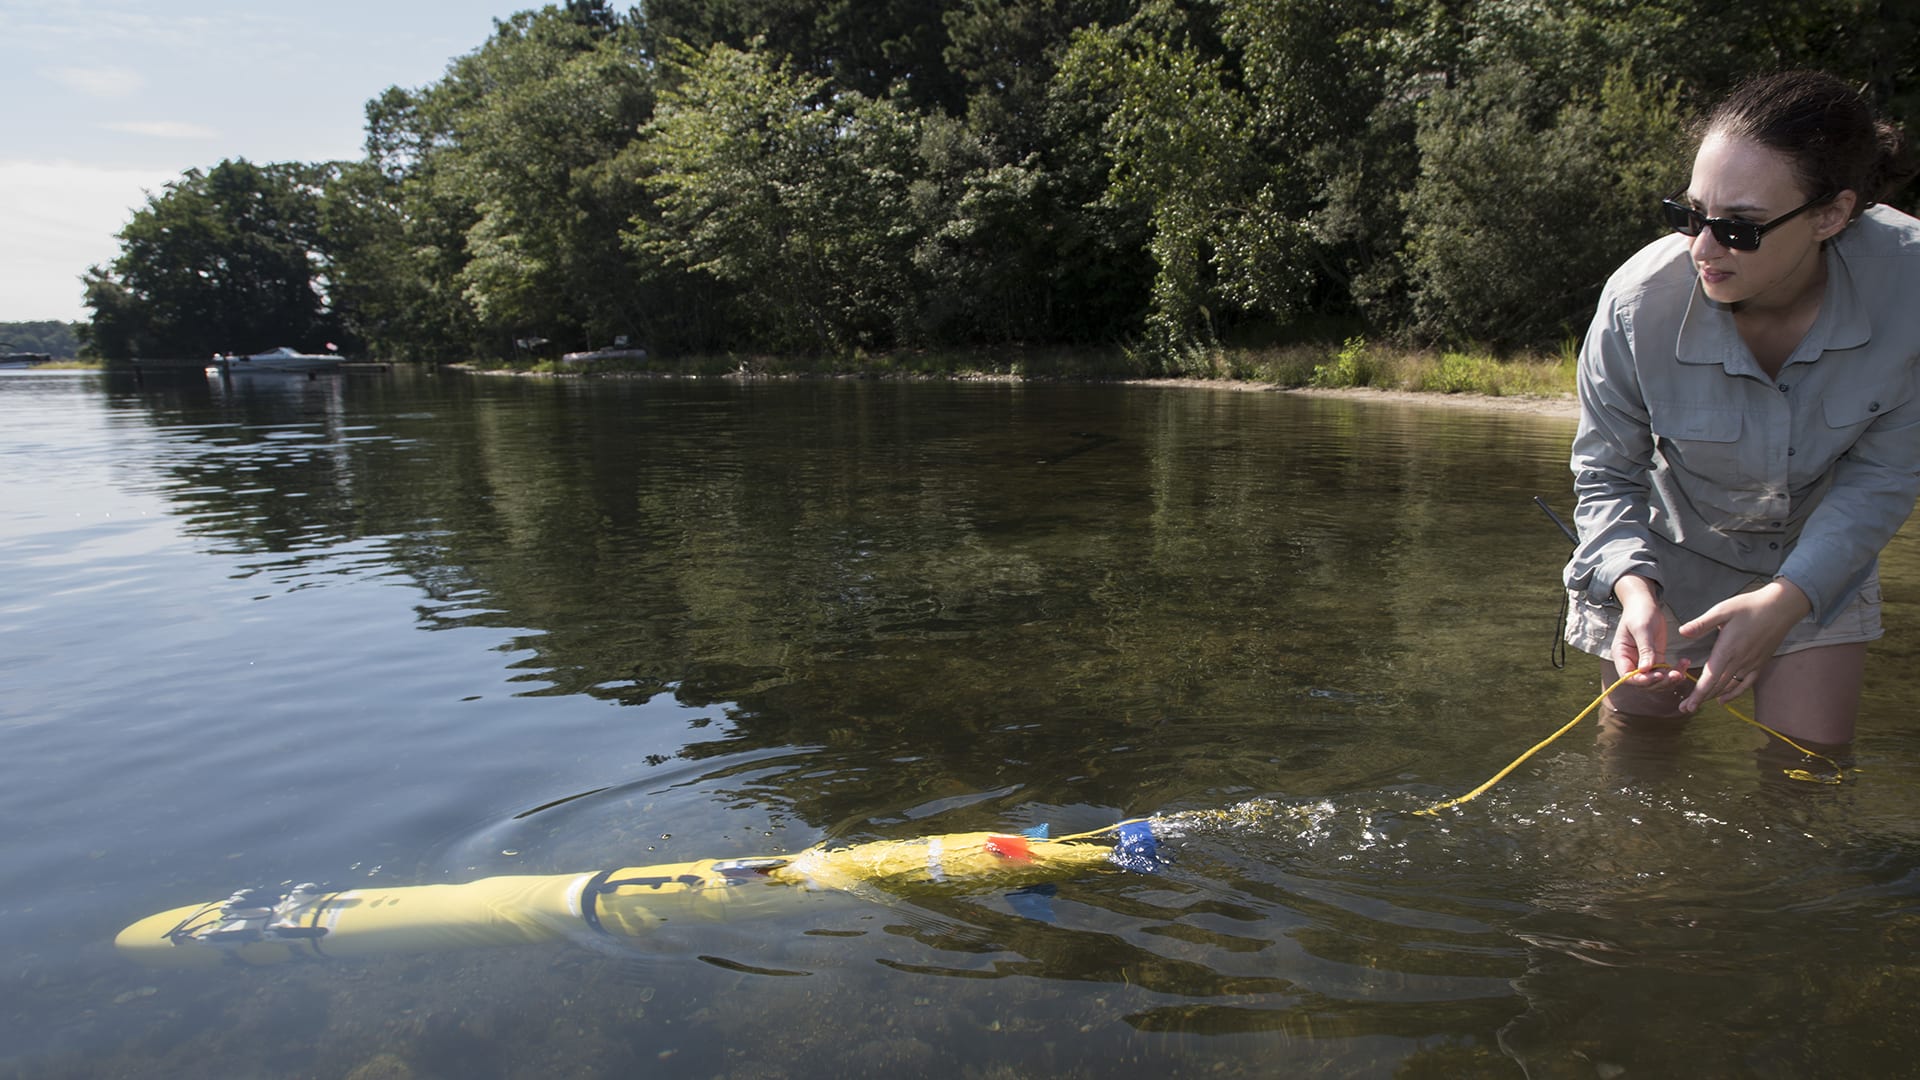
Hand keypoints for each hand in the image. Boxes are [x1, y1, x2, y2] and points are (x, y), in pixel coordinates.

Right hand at [1608, 574, 1689, 689]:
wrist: (1644, 604)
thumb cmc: (1639, 613)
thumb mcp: (1642, 629)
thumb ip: (1645, 649)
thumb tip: (1646, 669)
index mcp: (1621, 655)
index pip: (1627, 677)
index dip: (1642, 680)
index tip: (1658, 676)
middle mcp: (1631, 661)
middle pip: (1643, 682)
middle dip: (1659, 681)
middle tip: (1675, 675)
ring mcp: (1644, 661)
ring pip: (1655, 679)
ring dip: (1669, 679)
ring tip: (1682, 670)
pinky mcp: (1656, 658)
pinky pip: (1665, 671)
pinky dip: (1675, 671)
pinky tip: (1684, 664)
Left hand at [1675, 579, 1810, 711]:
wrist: (1781, 607)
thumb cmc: (1750, 606)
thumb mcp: (1722, 610)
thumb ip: (1702, 624)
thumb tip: (1682, 632)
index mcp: (1727, 650)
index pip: (1710, 678)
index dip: (1698, 694)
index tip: (1687, 706)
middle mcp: (1740, 661)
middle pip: (1717, 686)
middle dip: (1700, 699)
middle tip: (1685, 708)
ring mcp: (1751, 664)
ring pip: (1730, 686)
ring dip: (1713, 696)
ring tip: (1699, 704)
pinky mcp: (1760, 663)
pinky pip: (1746, 684)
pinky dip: (1734, 693)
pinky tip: (1724, 699)